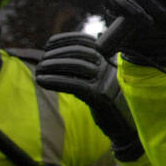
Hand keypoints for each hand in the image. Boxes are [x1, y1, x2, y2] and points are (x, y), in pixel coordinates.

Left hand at [37, 32, 142, 159]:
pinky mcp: (101, 96)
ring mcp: (106, 80)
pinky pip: (75, 84)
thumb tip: (54, 57)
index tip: (48, 44)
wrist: (125, 125)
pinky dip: (55, 81)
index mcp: (109, 60)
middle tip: (41, 63)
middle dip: (56, 54)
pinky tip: (42, 81)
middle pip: (79, 52)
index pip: (86, 41)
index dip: (65, 39)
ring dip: (53, 66)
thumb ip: (85, 68)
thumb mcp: (100, 81)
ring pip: (76, 66)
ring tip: (39, 70)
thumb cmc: (107, 104)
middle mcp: (109, 67)